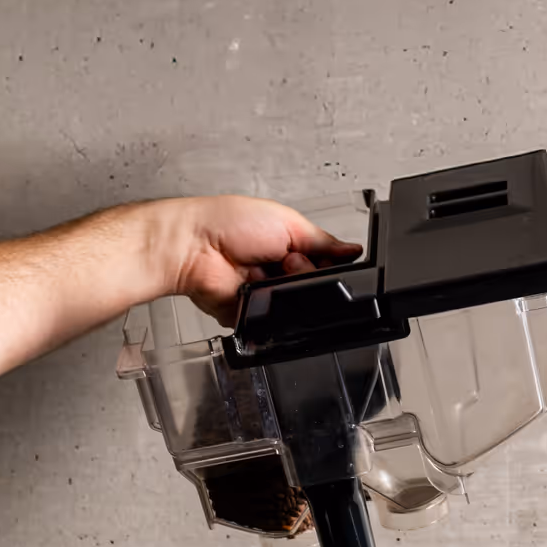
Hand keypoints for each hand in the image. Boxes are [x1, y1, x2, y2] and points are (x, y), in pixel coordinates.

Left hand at [137, 195, 362, 325]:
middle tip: (287, 260)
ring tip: (269, 272)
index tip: (314, 255)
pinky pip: (274, 323)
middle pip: (315, 288)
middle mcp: (278, 273)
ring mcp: (266, 296)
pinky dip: (271, 309)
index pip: (325, 265)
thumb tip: (352, 250)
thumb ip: (323, 241)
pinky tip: (259, 290)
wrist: (195, 246)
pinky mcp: (252, 317)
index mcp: (288, 248)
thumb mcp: (288, 222)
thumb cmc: (229, 223)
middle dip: (306, 274)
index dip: (326, 263)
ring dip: (289, 290)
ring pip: (298, 307)